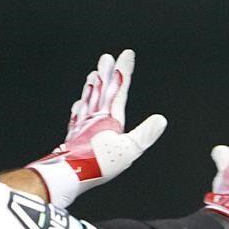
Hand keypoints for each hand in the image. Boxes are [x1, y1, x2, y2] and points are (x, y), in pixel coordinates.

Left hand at [27, 49, 166, 206]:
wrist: (68, 173)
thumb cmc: (99, 162)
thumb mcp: (129, 149)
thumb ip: (145, 133)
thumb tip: (160, 119)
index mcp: (110, 118)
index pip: (119, 90)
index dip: (124, 72)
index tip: (126, 54)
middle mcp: (95, 118)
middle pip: (102, 91)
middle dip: (106, 74)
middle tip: (106, 58)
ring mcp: (82, 126)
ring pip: (88, 100)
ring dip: (92, 86)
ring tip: (93, 75)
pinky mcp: (74, 137)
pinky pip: (77, 116)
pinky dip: (80, 107)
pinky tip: (78, 105)